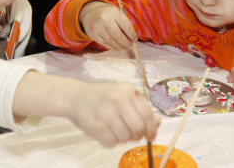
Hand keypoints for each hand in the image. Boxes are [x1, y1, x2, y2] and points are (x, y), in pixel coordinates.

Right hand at [13, 72, 159, 147]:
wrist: (75, 97)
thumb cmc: (101, 96)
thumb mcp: (123, 95)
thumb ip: (140, 108)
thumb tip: (158, 123)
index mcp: (128, 90)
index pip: (148, 114)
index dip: (152, 128)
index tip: (151, 135)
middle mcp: (118, 99)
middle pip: (138, 128)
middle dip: (137, 135)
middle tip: (131, 134)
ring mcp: (106, 113)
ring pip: (126, 137)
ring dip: (122, 138)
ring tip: (114, 129)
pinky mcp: (96, 126)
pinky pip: (112, 143)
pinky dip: (110, 141)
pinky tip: (105, 131)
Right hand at [79, 1, 136, 49]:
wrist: (90, 12)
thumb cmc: (108, 14)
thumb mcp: (116, 13)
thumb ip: (124, 24)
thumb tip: (131, 39)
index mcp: (114, 13)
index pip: (126, 26)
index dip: (132, 35)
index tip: (135, 39)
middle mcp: (105, 20)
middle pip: (118, 35)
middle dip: (126, 43)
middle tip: (130, 46)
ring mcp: (98, 28)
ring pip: (111, 41)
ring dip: (120, 46)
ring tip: (125, 48)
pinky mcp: (93, 34)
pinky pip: (105, 44)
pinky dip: (112, 47)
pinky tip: (117, 47)